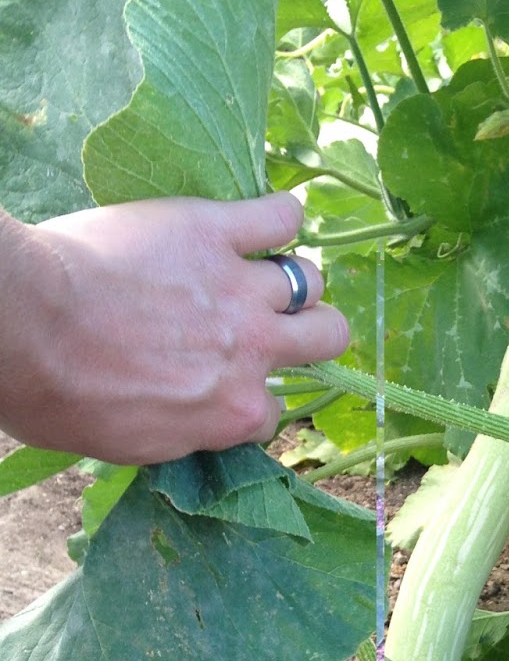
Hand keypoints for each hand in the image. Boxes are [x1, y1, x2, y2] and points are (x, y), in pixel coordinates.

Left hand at [0, 191, 349, 464]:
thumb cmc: (64, 395)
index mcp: (236, 411)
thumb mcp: (134, 445)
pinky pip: (278, 215)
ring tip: (265, 269)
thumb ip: (186, 431)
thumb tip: (195, 421)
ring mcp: (240, 288)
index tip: (223, 383)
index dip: (248, 395)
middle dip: (310, 332)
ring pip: (308, 279)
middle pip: (326, 335)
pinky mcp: (214, 230)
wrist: (28, 327)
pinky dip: (281, 215)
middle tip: (279, 325)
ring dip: (292, 277)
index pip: (271, 410)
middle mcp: (255, 350)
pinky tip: (270, 218)